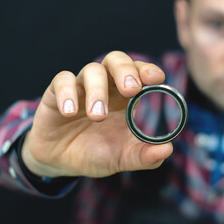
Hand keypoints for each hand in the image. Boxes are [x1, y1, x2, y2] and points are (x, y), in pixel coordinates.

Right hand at [22, 51, 172, 177]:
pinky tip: (69, 112)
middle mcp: (105, 87)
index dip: (147, 70)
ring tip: (97, 116)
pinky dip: (67, 92)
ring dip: (97, 90)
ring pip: (92, 70)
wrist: (61, 162)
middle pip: (116, 60)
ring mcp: (81, 88)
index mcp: (124, 97)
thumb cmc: (96, 153)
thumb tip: (167, 150)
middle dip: (126, 71)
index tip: (156, 78)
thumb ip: (144, 156)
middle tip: (130, 90)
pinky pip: (61, 81)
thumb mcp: (122, 158)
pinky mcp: (56, 94)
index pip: (138, 72)